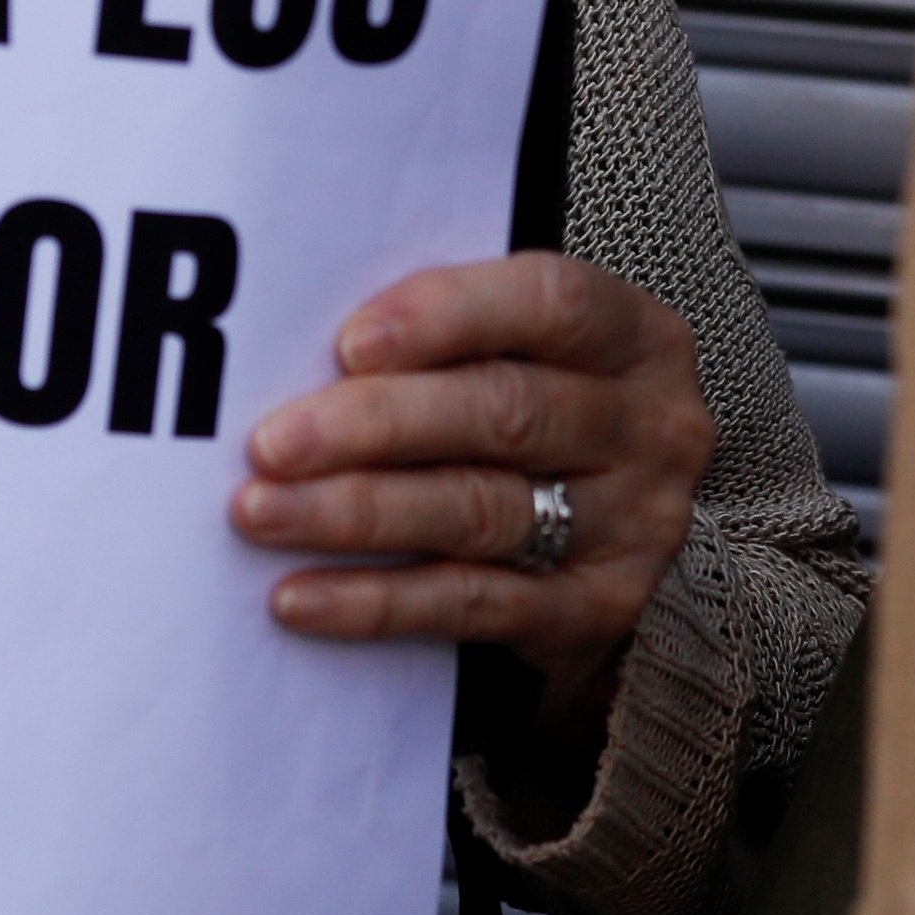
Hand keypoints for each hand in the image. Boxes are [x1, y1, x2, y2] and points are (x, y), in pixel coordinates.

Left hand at [234, 254, 712, 733]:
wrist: (601, 554)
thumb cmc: (535, 425)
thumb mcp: (525, 358)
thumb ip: (449, 341)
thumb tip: (303, 348)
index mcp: (636, 337)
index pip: (551, 302)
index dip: (448, 315)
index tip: (350, 342)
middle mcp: (653, 427)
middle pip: (504, 411)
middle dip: (374, 425)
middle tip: (272, 443)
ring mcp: (634, 525)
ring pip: (478, 510)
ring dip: (356, 511)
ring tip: (262, 512)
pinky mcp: (598, 612)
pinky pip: (472, 605)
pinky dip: (377, 601)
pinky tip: (301, 597)